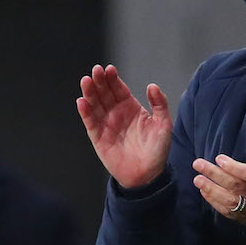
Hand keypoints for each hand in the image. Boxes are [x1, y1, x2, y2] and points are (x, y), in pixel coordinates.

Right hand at [76, 64, 171, 187]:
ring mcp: (106, 124)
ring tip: (86, 81)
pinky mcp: (98, 138)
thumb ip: (159, 104)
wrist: (147, 175)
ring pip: (95, 104)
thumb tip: (152, 85)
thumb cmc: (157, 150)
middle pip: (104, 93)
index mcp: (130, 107)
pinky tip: (82, 101)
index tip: (109, 69)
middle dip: (99, 81)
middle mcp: (116, 113)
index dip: (113, 79)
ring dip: (89, 92)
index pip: (119, 89)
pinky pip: (90, 122)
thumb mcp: (163, 125)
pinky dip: (85, 112)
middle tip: (96, 70)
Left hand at [192, 118, 245, 225]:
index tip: (218, 158)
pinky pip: (227, 211)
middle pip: (236, 186)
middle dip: (215, 175)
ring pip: (230, 201)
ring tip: (197, 179)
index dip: (232, 167)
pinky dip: (213, 201)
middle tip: (198, 164)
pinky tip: (204, 191)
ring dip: (211, 190)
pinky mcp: (244, 217)